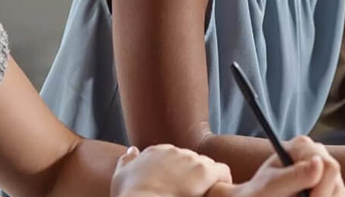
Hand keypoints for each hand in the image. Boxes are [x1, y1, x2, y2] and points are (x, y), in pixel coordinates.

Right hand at [110, 144, 231, 196]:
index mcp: (155, 151)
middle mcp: (173, 151)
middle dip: (193, 175)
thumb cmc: (129, 195)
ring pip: (208, 165)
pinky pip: (223, 171)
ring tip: (207, 195)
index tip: (177, 188)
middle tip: (193, 194)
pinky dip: (224, 181)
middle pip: (191, 160)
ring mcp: (189, 159)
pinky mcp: (203, 172)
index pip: (173, 157)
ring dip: (209, 179)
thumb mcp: (120, 176)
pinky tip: (220, 192)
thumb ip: (127, 161)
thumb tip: (132, 150)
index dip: (177, 173)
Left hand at [209, 136, 344, 196]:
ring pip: (342, 195)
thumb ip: (294, 175)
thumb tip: (319, 162)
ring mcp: (330, 174)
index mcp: (302, 146)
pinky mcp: (337, 190)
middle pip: (337, 184)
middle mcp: (320, 155)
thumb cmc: (261, 191)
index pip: (328, 166)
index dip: (321, 189)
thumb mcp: (272, 185)